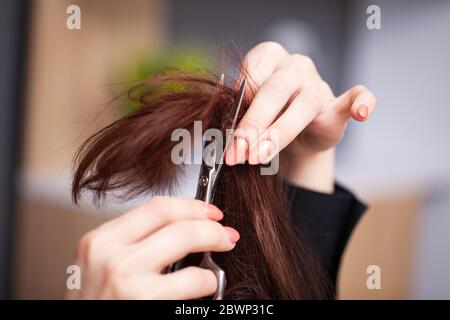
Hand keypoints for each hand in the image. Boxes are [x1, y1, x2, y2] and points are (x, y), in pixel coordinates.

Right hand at [66, 197, 238, 298]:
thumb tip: (178, 228)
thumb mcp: (99, 266)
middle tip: (225, 231)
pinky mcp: (145, 301)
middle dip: (209, 221)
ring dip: (214, 241)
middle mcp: (109, 254)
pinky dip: (207, 280)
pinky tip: (206, 284)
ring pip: (185, 239)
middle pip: (173, 218)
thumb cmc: (93, 306)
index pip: (154, 207)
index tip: (207, 211)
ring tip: (223, 249)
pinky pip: (192, 281)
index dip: (190, 205)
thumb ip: (130, 244)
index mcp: (100, 240)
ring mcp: (126, 278)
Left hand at [225, 42, 375, 191]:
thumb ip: (236, 115)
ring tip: (261, 156)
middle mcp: (293, 66)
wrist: (294, 135)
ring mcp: (317, 84)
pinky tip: (362, 112)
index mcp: (266, 58)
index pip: (250, 78)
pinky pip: (355, 97)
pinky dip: (361, 102)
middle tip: (239, 154)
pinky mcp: (338, 104)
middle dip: (253, 126)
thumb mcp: (246, 113)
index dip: (237, 111)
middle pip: (274, 90)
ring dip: (280, 132)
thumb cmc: (266, 117)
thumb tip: (219, 133)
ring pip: (304, 103)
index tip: (228, 141)